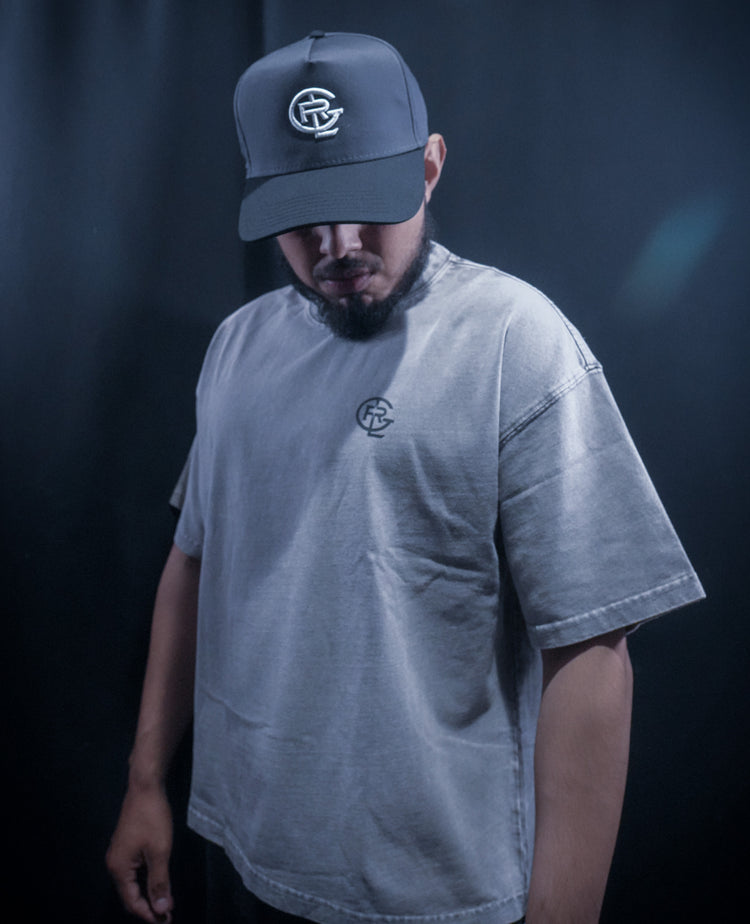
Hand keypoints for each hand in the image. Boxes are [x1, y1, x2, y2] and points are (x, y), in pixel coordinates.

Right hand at [106, 782, 173, 922]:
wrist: (145, 787)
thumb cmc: (153, 818)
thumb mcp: (160, 851)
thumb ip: (159, 882)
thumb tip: (162, 910)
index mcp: (119, 868)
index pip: (132, 902)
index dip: (149, 915)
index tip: (166, 923)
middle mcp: (113, 863)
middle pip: (129, 895)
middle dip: (147, 908)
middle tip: (167, 917)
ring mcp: (118, 854)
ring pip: (131, 884)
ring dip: (147, 895)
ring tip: (164, 904)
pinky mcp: (125, 846)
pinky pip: (133, 872)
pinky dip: (145, 881)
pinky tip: (156, 883)